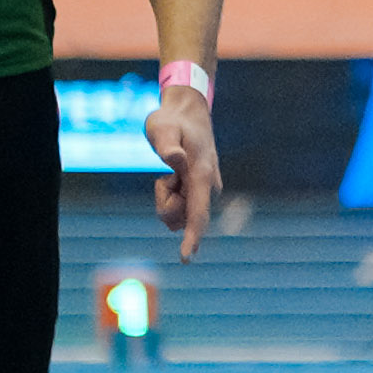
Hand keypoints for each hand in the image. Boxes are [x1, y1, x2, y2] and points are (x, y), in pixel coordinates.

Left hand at [147, 86, 222, 255]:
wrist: (188, 115)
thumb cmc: (172, 121)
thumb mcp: (162, 128)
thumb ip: (167, 145)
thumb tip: (174, 160)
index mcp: (203, 175)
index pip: (198, 212)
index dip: (192, 236)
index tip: (186, 257)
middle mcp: (210, 188)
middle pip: (180, 217)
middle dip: (165, 202)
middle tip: (166, 173)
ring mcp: (206, 192)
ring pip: (177, 215)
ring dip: (167, 198)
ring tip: (171, 172)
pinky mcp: (200, 195)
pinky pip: (178, 210)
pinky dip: (169, 196)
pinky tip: (174, 177)